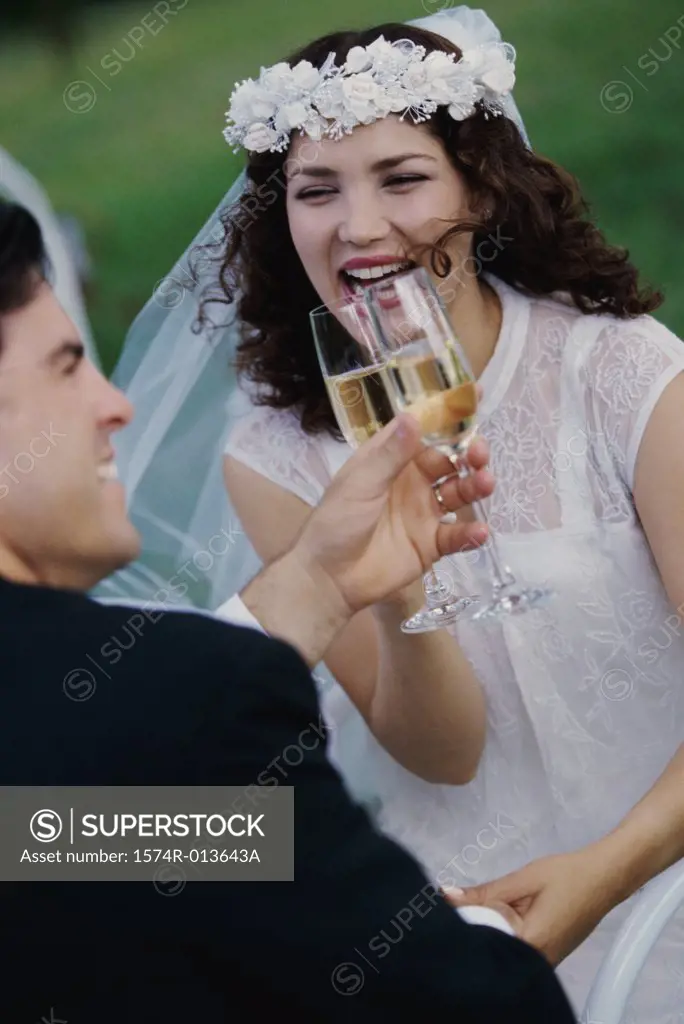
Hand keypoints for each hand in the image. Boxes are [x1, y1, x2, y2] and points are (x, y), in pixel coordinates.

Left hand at [292, 412, 493, 615]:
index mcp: (392, 460)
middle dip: (470, 453)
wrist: (329, 578)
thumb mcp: (361, 484)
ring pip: (460, 493)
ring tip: (485, 483)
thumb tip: (414, 417)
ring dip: (476, 486)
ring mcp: (424, 513)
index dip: (448, 413)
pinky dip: (471, 533)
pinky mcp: (431, 544)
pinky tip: (479, 532)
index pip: (424, 429)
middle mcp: (412, 481)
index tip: (476, 393)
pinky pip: (458, 534)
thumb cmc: (337, 522)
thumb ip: (390, 454)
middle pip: (451, 460)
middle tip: (480, 454)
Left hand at [446, 847, 617, 964]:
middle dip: (477, 924)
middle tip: (466, 900)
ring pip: (504, 947)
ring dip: (492, 925)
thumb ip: (484, 893)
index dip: (464, 921)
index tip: (445, 906)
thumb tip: (446, 896)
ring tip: (485, 902)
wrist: (606, 876)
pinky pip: (519, 946)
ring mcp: (545, 962)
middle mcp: (538, 963)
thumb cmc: (566, 876)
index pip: (483, 941)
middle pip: (492, 948)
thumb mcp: (522, 880)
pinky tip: (506, 911)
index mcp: (530, 946)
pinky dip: (508, 928)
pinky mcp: (549, 955)